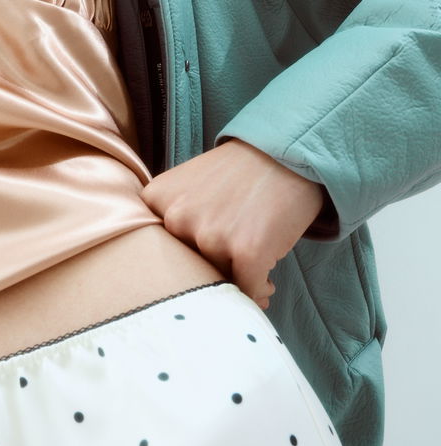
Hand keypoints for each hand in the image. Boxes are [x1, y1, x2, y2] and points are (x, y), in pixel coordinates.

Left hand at [141, 140, 324, 308]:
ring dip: (236, 281)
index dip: (183, 259)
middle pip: (186, 268)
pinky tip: (266, 281)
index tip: (201, 258)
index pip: (157, 248)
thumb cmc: (238, 173)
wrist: (289, 155)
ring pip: (216, 280)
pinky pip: (247, 290)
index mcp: (157, 199)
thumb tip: (180, 280)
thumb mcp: (185, 184)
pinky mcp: (247, 252)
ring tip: (252, 265)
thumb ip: (172, 222)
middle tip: (230, 266)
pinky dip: (258, 291)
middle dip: (209, 273)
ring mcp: (211, 236)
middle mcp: (177, 218)